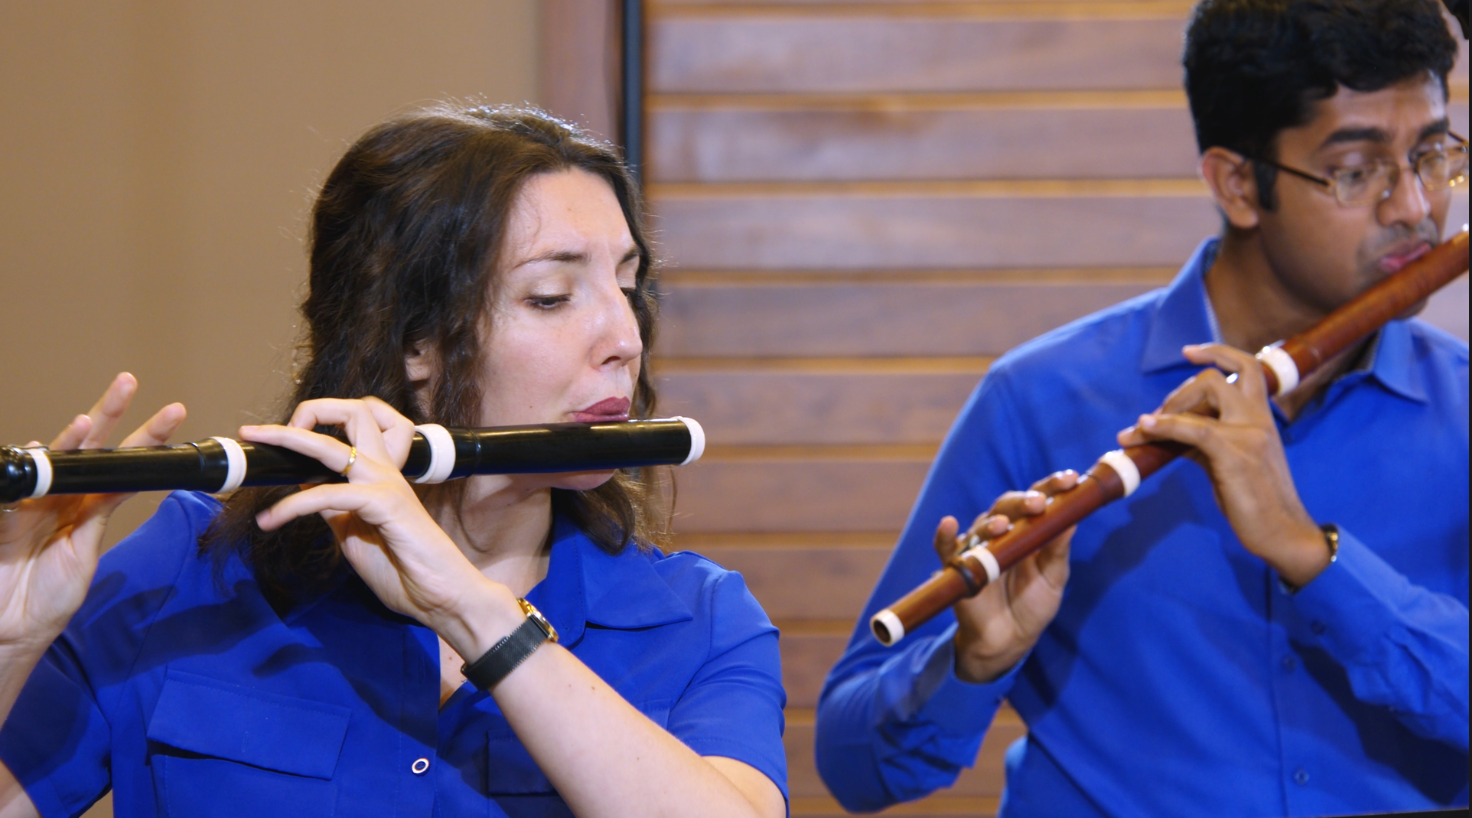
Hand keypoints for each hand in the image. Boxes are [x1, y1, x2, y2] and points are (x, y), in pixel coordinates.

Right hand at [0, 373, 185, 651]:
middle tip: (128, 381)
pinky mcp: (4, 516)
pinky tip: (36, 453)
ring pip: (55, 461)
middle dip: (108, 411)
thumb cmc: (49, 595)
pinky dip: (29, 471)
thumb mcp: (85, 550)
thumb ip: (97, 515)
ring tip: (88, 422)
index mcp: (86, 503)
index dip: (146, 438)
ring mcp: (30, 502)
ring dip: (70, 441)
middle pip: (88, 445)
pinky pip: (17, 491)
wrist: (12, 627)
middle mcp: (59, 494)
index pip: (122, 463)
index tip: (173, 412)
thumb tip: (112, 479)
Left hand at [240, 398, 521, 657]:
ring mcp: (386, 485)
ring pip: (335, 445)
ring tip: (257, 440)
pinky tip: (273, 520)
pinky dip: (295, 504)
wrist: (442, 597)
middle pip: (351, 416)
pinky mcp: (385, 504)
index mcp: (379, 478)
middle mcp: (384, 472)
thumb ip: (335, 511)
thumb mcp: (354, 536)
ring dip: (291, 439)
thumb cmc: (405, 572)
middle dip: (306, 412)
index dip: (310, 433)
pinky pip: (329, 494)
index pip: (348, 434)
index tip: (273, 447)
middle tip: (261, 431)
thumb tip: (307, 491)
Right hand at [947, 470, 1077, 682]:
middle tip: (1038, 504)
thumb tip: (1072, 517)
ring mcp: (978, 548)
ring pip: (981, 525)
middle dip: (1022, 501)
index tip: (1070, 479)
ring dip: (992, 522)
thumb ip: (1058, 549)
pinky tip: (949, 524)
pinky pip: (945, 548)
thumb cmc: (1032, 604)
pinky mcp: (957, 567)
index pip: (1037, 499)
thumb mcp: (1053, 577)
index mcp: (1027, 529)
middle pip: (1007, 505)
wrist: (1008, 640)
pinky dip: (944, 536)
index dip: (1052, 486)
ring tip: (1003, 526)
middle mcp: (1001, 532)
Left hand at [1116, 344, 1327, 585]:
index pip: (1247, 368)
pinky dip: (1164, 426)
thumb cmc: (1255, 501)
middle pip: (1215, 379)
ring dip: (1165, 409)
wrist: (1283, 533)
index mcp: (1262, 418)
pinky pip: (1193, 428)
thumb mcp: (1229, 463)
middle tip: (1155, 420)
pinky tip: (1144, 429)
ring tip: (1140, 430)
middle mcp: (1259, 419)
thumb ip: (1206, 442)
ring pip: (1205, 394)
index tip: (1189, 351)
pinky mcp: (1235, 454)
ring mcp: (1249, 434)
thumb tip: (1168, 432)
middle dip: (1178, 393)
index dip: (1218, 353)